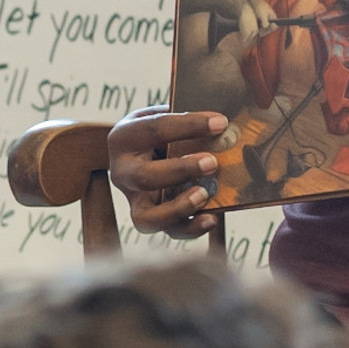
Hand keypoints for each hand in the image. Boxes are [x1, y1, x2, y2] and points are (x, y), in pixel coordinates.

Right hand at [106, 110, 226, 239]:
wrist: (146, 150)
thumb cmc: (161, 131)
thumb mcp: (166, 116)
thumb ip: (187, 119)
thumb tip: (225, 127)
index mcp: (124, 138)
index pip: (154, 129)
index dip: (188, 125)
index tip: (220, 123)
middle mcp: (123, 172)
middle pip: (144, 177)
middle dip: (180, 170)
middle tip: (211, 162)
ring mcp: (134, 199)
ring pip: (146, 217)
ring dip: (179, 208)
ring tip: (205, 194)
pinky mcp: (151, 218)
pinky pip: (168, 231)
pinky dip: (191, 228)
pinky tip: (211, 218)